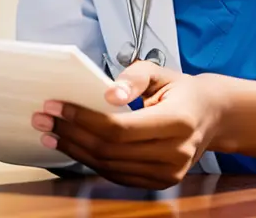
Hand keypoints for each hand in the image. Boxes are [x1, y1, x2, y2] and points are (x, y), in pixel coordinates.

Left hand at [31, 62, 223, 189]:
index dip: (84, 119)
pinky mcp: (160, 182)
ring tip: (50, 132)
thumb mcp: (160, 72)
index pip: (120, 128)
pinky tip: (72, 146)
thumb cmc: (181, 91)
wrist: (211, 116)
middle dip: (71, 134)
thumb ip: (133, 77)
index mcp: (178, 122)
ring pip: (108, 166)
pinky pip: (116, 175)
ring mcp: (168, 173)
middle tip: (44, 118)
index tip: (57, 106)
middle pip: (110, 150)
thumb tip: (108, 94)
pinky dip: (90, 161)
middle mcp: (175, 153)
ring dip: (74, 149)